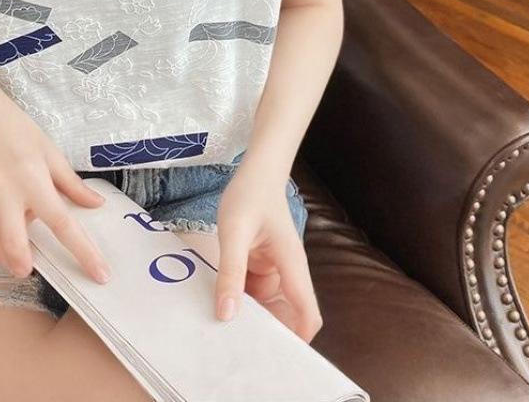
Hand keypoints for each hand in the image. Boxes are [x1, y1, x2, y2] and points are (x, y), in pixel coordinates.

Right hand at [0, 73, 112, 284]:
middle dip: (25, 265)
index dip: (83, 253)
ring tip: (19, 248)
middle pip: (15, 246)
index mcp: (34, 179)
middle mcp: (7, 193)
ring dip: (8, 255)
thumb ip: (71, 183)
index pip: (63, 223)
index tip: (99, 275)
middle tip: (35, 266)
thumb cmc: (16, 128)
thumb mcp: (50, 150)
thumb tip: (96, 205)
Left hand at [214, 163, 321, 342]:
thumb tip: (226, 313)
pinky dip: (241, 299)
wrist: (255, 171)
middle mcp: (288, 271)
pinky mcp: (261, 264)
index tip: (276, 357)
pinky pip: (254, 291)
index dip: (298, 341)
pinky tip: (222, 302)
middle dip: (269, 332)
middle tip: (240, 348)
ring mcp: (275, 269)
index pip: (307, 315)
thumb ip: (230, 273)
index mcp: (292, 265)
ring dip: (252, 315)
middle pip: (288, 315)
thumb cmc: (249, 196)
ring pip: (268, 305)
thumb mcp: (233, 233)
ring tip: (226, 330)